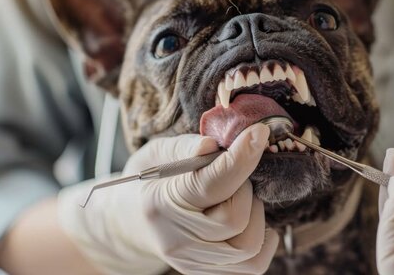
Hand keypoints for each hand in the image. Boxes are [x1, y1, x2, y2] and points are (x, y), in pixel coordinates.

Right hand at [57, 123, 278, 274]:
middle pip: (235, 219)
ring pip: (250, 245)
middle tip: (232, 176)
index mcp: (161, 204)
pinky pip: (255, 264)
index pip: (212, 184)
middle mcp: (177, 241)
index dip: (241, 158)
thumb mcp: (158, 154)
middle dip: (245, 189)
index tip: (259, 134)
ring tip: (237, 197)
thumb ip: (186, 147)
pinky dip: (264, 238)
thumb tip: (213, 144)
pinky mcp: (208, 273)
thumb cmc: (150, 182)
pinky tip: (249, 219)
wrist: (130, 222)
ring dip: (254, 214)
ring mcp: (193, 262)